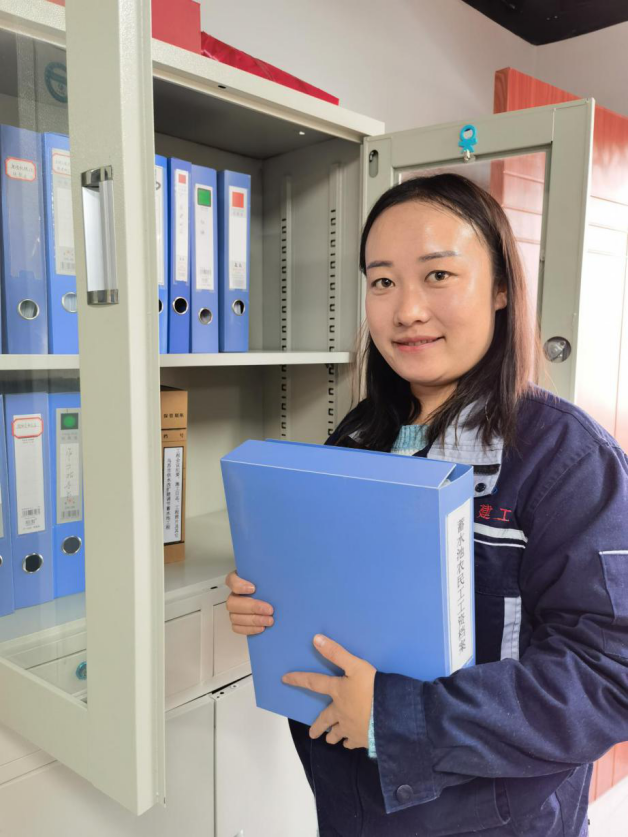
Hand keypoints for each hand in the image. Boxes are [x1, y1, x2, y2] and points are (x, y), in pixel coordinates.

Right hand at [225, 571, 273, 635]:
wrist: (273, 601)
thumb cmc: (270, 587)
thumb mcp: (269, 578)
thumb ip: (269, 577)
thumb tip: (279, 577)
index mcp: (239, 581)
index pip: (231, 580)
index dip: (239, 585)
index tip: (253, 588)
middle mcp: (234, 595)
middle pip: (232, 602)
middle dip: (252, 607)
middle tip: (269, 610)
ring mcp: (234, 610)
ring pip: (235, 617)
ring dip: (253, 620)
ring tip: (269, 621)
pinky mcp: (237, 622)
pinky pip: (237, 627)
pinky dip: (249, 629)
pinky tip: (261, 628)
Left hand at [282, 635, 375, 749]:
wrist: (390, 714)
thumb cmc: (372, 687)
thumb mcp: (356, 665)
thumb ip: (337, 653)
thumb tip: (316, 639)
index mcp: (337, 691)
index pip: (314, 683)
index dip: (299, 679)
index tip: (285, 680)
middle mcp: (339, 712)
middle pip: (325, 719)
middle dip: (318, 726)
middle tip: (312, 733)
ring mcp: (350, 728)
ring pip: (338, 734)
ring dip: (333, 735)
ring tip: (330, 738)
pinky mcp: (362, 738)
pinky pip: (353, 742)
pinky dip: (350, 742)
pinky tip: (350, 743)